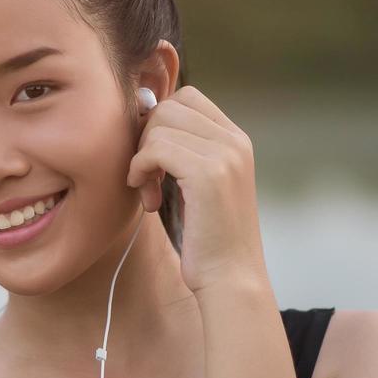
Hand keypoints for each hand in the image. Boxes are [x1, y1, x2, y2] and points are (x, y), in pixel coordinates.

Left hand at [124, 86, 269, 293]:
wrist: (230, 278)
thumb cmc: (209, 238)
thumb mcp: (201, 185)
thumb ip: (185, 151)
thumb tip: (146, 118)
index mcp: (236, 140)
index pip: (188, 98)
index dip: (158, 123)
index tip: (153, 160)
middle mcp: (235, 141)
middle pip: (171, 106)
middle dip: (147, 138)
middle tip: (147, 177)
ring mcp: (226, 154)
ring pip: (160, 125)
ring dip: (142, 158)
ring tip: (149, 192)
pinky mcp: (209, 174)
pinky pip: (156, 148)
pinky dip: (140, 169)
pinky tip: (147, 196)